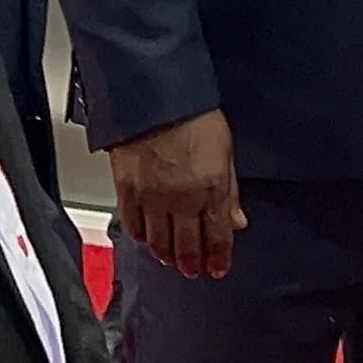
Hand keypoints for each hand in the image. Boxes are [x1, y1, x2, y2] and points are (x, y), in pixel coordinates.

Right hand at [109, 110, 247, 280]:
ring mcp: (152, 197)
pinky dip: (142, 237)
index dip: (218, 257)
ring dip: (168, 255)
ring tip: (172, 259)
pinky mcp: (126, 191)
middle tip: (194, 269)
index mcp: (211, 188)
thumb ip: (230, 191)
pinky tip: (148, 239)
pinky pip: (134, 226)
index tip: (218, 267)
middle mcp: (182, 198)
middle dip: (193, 263)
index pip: (217, 236)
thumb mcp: (224, 150)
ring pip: (159, 242)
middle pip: (188, 246)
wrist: (153, 93)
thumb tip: (236, 220)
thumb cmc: (191, 114)